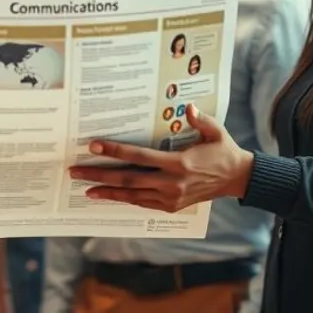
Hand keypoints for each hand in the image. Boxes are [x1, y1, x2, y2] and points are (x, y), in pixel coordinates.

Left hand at [68, 105, 252, 211]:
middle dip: (100, 174)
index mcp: (179, 163)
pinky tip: (108, 195)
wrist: (236, 179)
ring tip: (85, 188)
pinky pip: (141, 203)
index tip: (94, 146)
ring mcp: (170, 198)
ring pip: (132, 195)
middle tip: (76, 171)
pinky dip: (124, 199)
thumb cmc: (223, 151)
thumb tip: (187, 107)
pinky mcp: (171, 206)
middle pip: (128, 179)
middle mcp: (171, 183)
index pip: (139, 157)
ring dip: (107, 191)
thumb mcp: (216, 131)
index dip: (115, 151)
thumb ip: (201, 120)